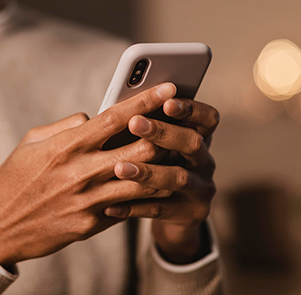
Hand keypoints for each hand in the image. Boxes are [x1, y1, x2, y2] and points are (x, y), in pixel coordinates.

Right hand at [0, 83, 176, 268]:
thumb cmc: (12, 180)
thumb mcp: (31, 143)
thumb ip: (66, 126)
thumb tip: (93, 118)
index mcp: (66, 146)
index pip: (116, 117)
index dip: (147, 100)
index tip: (170, 88)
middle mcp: (82, 172)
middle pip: (142, 148)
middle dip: (164, 135)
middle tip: (174, 127)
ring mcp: (89, 201)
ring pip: (145, 180)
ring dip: (162, 167)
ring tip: (173, 157)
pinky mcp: (92, 224)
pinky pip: (129, 206)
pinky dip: (144, 194)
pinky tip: (153, 186)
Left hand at [104, 97, 219, 263]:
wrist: (172, 215)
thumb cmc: (156, 168)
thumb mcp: (155, 147)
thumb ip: (143, 129)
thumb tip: (114, 107)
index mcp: (199, 138)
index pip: (207, 118)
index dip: (190, 109)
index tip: (167, 101)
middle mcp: (205, 162)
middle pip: (193, 143)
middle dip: (163, 132)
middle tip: (134, 123)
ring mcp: (201, 189)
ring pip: (178, 178)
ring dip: (148, 172)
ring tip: (119, 168)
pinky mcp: (191, 214)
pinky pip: (160, 210)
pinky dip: (133, 207)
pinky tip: (110, 206)